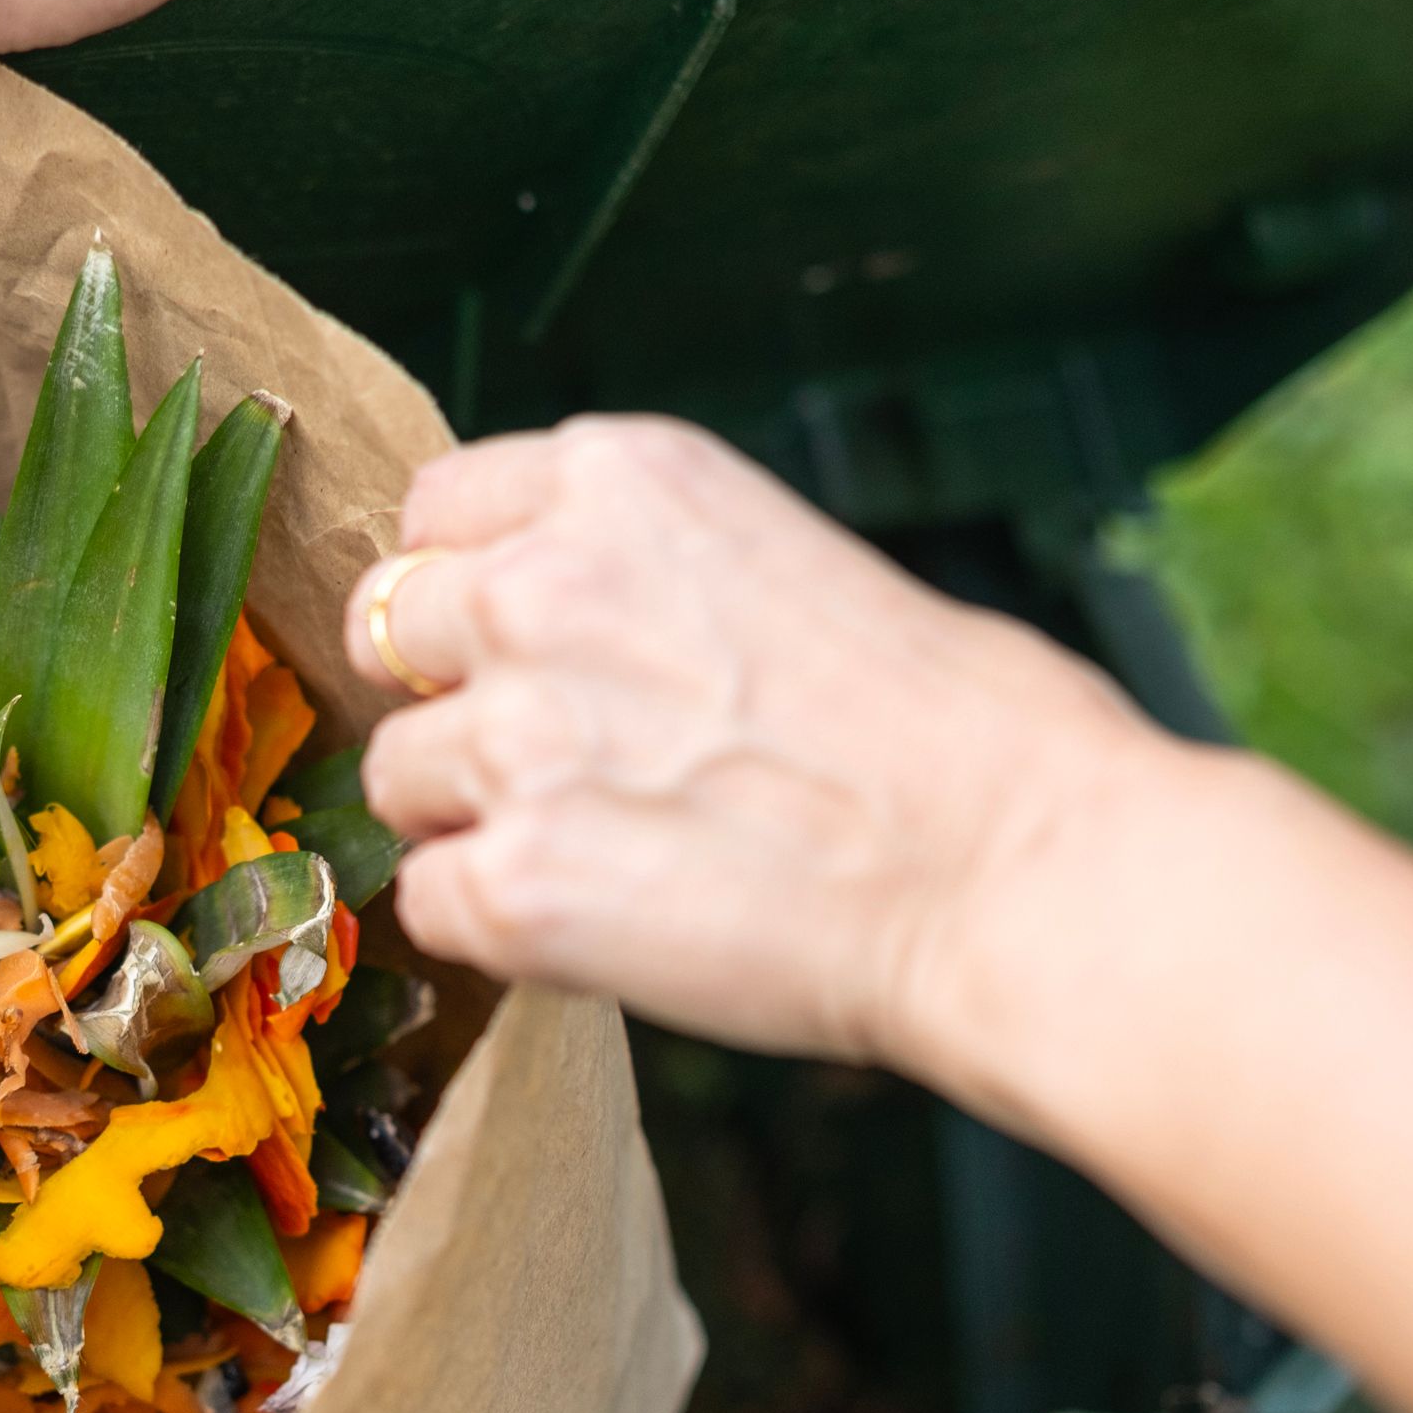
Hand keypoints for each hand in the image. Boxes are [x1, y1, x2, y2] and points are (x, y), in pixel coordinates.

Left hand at [342, 417, 1164, 1081]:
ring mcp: (516, 736)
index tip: (523, 647)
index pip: (436, 513)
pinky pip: (431, 902)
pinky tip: (608, 929)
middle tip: (565, 762)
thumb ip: (649, 577)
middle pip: (392, 632)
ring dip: (476, 819)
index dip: (471, 590)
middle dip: (458, 696)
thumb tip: (579, 632)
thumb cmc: (963, 734)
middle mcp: (541, 586)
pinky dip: (500, 927)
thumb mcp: (793, 562)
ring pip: (398, 775)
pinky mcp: (513, 881)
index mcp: (619, 482)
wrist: (1020, 874)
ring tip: (612, 855)